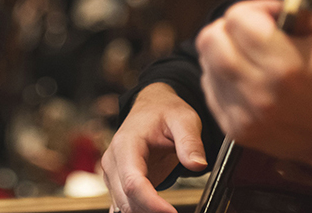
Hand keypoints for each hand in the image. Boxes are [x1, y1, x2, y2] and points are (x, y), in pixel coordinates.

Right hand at [100, 83, 207, 212]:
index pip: (133, 182)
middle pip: (127, 199)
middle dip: (151, 212)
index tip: (173, 212)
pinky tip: (156, 211)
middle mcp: (114, 161)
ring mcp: (114, 174)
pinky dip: (140, 212)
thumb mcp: (184, 119)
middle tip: (177, 212)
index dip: (152, 203)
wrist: (152, 108)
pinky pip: (124, 205)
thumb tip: (197, 164)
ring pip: (124, 206)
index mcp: (126, 144)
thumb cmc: (164, 111)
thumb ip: (190, 141)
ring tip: (170, 210)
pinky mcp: (119, 183)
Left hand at [195, 0, 311, 197]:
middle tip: (255, 32)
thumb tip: (271, 8)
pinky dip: (225, 78)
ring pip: (207, 64)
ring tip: (254, 56)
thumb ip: (301, 13)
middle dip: (232, 28)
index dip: (257, 9)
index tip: (274, 17)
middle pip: (210, 40)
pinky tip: (249, 77)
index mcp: (285, 66)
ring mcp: (246, 115)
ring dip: (225, 52)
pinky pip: (211, 90)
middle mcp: (259, 93)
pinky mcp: (239, 131)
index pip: (237, 18)